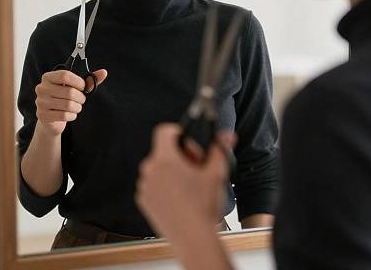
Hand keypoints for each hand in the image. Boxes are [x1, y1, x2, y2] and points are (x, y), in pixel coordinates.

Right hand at [34, 69, 107, 135]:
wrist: (52, 119)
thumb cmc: (65, 98)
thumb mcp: (76, 87)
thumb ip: (90, 79)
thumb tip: (104, 72)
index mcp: (48, 77)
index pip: (65, 75)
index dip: (79, 82)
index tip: (83, 87)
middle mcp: (41, 88)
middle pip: (69, 92)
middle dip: (81, 98)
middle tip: (81, 100)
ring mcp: (40, 102)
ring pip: (68, 105)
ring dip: (77, 108)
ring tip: (76, 107)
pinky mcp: (42, 115)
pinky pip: (64, 115)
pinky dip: (72, 116)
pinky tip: (70, 114)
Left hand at [136, 124, 235, 242]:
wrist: (193, 238)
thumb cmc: (203, 207)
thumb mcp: (216, 173)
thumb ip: (219, 149)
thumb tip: (226, 135)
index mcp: (165, 160)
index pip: (164, 132)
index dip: (178, 132)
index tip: (188, 143)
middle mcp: (150, 171)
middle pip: (163, 151)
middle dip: (180, 155)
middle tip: (195, 167)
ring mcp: (145, 187)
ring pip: (158, 168)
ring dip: (172, 171)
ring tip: (189, 185)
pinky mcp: (144, 201)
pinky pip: (153, 184)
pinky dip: (164, 186)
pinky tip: (180, 196)